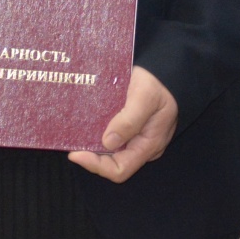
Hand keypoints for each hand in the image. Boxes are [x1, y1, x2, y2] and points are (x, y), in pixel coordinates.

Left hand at [67, 65, 177, 182]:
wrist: (167, 69)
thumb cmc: (159, 82)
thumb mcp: (145, 97)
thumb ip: (129, 120)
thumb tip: (108, 142)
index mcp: (149, 145)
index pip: (120, 169)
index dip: (96, 166)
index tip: (76, 153)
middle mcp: (142, 146)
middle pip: (113, 163)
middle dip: (92, 157)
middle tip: (72, 143)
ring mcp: (136, 137)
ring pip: (111, 152)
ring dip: (93, 146)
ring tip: (76, 135)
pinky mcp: (130, 127)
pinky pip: (112, 138)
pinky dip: (97, 135)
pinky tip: (87, 126)